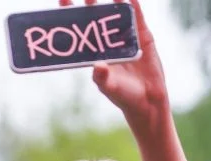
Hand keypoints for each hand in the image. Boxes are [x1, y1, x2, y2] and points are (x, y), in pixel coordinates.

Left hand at [65, 0, 167, 122]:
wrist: (147, 101)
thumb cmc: (122, 96)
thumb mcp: (109, 87)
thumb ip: (102, 77)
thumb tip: (97, 66)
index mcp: (94, 52)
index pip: (79, 30)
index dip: (71, 15)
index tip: (63, 0)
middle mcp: (107, 42)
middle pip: (95, 18)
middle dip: (89, 3)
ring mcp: (125, 37)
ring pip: (116, 14)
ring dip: (111, 0)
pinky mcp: (143, 37)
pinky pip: (137, 18)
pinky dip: (133, 7)